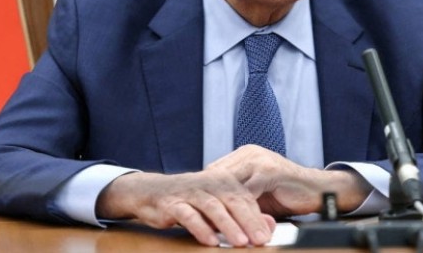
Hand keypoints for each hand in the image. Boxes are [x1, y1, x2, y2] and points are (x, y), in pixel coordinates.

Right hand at [96, 169, 275, 246]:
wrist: (152, 192)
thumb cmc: (191, 201)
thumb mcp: (220, 208)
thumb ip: (244, 216)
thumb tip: (270, 226)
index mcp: (224, 180)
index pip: (246, 198)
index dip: (257, 217)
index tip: (268, 236)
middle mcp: (210, 183)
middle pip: (233, 201)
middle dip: (249, 221)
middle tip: (261, 240)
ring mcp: (191, 191)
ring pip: (213, 207)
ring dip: (228, 225)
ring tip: (241, 242)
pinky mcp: (173, 202)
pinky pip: (189, 215)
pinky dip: (201, 228)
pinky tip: (211, 241)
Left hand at [207, 145, 371, 216]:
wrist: (319, 190)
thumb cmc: (286, 194)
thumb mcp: (256, 194)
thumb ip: (237, 197)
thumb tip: (211, 214)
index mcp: (243, 155)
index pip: (214, 172)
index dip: (205, 192)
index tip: (196, 211)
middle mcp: (249, 153)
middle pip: (218, 176)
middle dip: (210, 199)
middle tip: (200, 220)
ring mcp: (260, 160)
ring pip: (231, 184)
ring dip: (222, 206)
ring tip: (213, 225)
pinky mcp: (270, 171)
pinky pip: (248, 192)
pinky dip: (239, 210)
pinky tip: (234, 223)